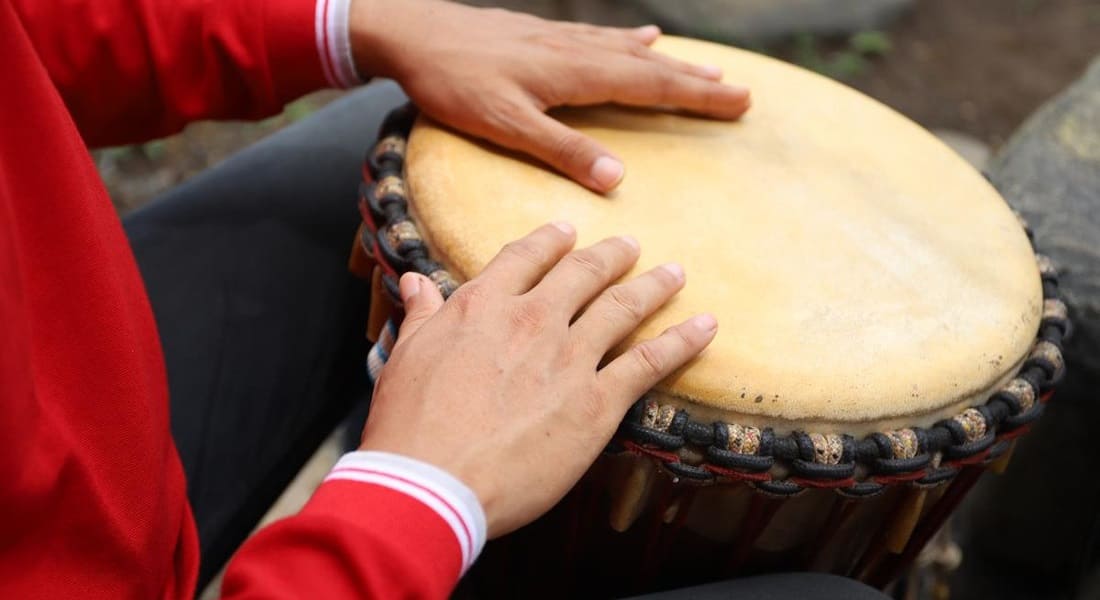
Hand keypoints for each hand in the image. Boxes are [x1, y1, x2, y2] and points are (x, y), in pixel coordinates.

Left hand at [349, 0, 750, 191]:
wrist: (414, 32)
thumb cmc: (456, 82)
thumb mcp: (506, 125)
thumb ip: (561, 150)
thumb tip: (615, 177)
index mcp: (576, 74)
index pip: (651, 85)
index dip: (697, 95)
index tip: (739, 101)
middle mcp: (578, 51)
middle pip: (652, 66)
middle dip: (698, 80)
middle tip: (741, 92)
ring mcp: (563, 39)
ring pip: (631, 50)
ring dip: (672, 62)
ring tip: (707, 69)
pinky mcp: (545, 36)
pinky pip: (603, 37)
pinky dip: (631, 40)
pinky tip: (644, 37)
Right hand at [359, 223, 717, 536]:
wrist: (433, 481)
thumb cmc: (410, 426)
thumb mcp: (405, 357)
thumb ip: (422, 315)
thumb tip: (417, 283)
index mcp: (483, 306)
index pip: (525, 257)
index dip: (549, 241)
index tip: (566, 232)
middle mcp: (532, 320)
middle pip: (583, 273)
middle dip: (610, 255)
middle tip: (630, 245)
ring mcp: (569, 358)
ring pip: (623, 307)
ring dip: (654, 286)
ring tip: (674, 273)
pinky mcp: (598, 401)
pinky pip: (650, 362)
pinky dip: (683, 340)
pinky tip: (706, 326)